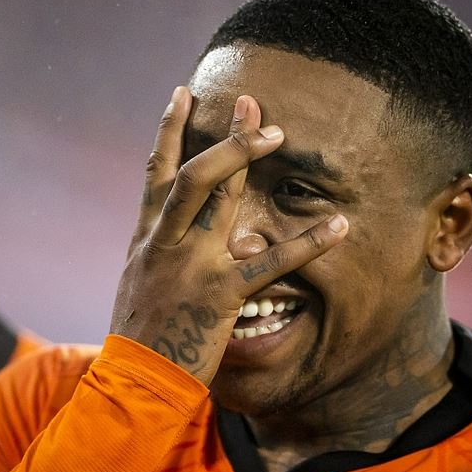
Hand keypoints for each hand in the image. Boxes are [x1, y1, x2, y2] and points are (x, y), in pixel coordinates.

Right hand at [109, 86, 348, 384]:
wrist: (134, 378)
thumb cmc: (139, 330)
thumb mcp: (138, 278)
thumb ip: (160, 246)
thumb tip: (177, 226)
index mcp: (148, 235)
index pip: (156, 170)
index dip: (169, 128)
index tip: (183, 93)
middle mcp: (167, 240)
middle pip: (194, 173)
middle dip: (222, 135)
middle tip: (252, 105)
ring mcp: (193, 264)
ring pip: (218, 197)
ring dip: (246, 159)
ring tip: (280, 133)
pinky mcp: (220, 294)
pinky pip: (269, 263)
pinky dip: (306, 243)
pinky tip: (337, 225)